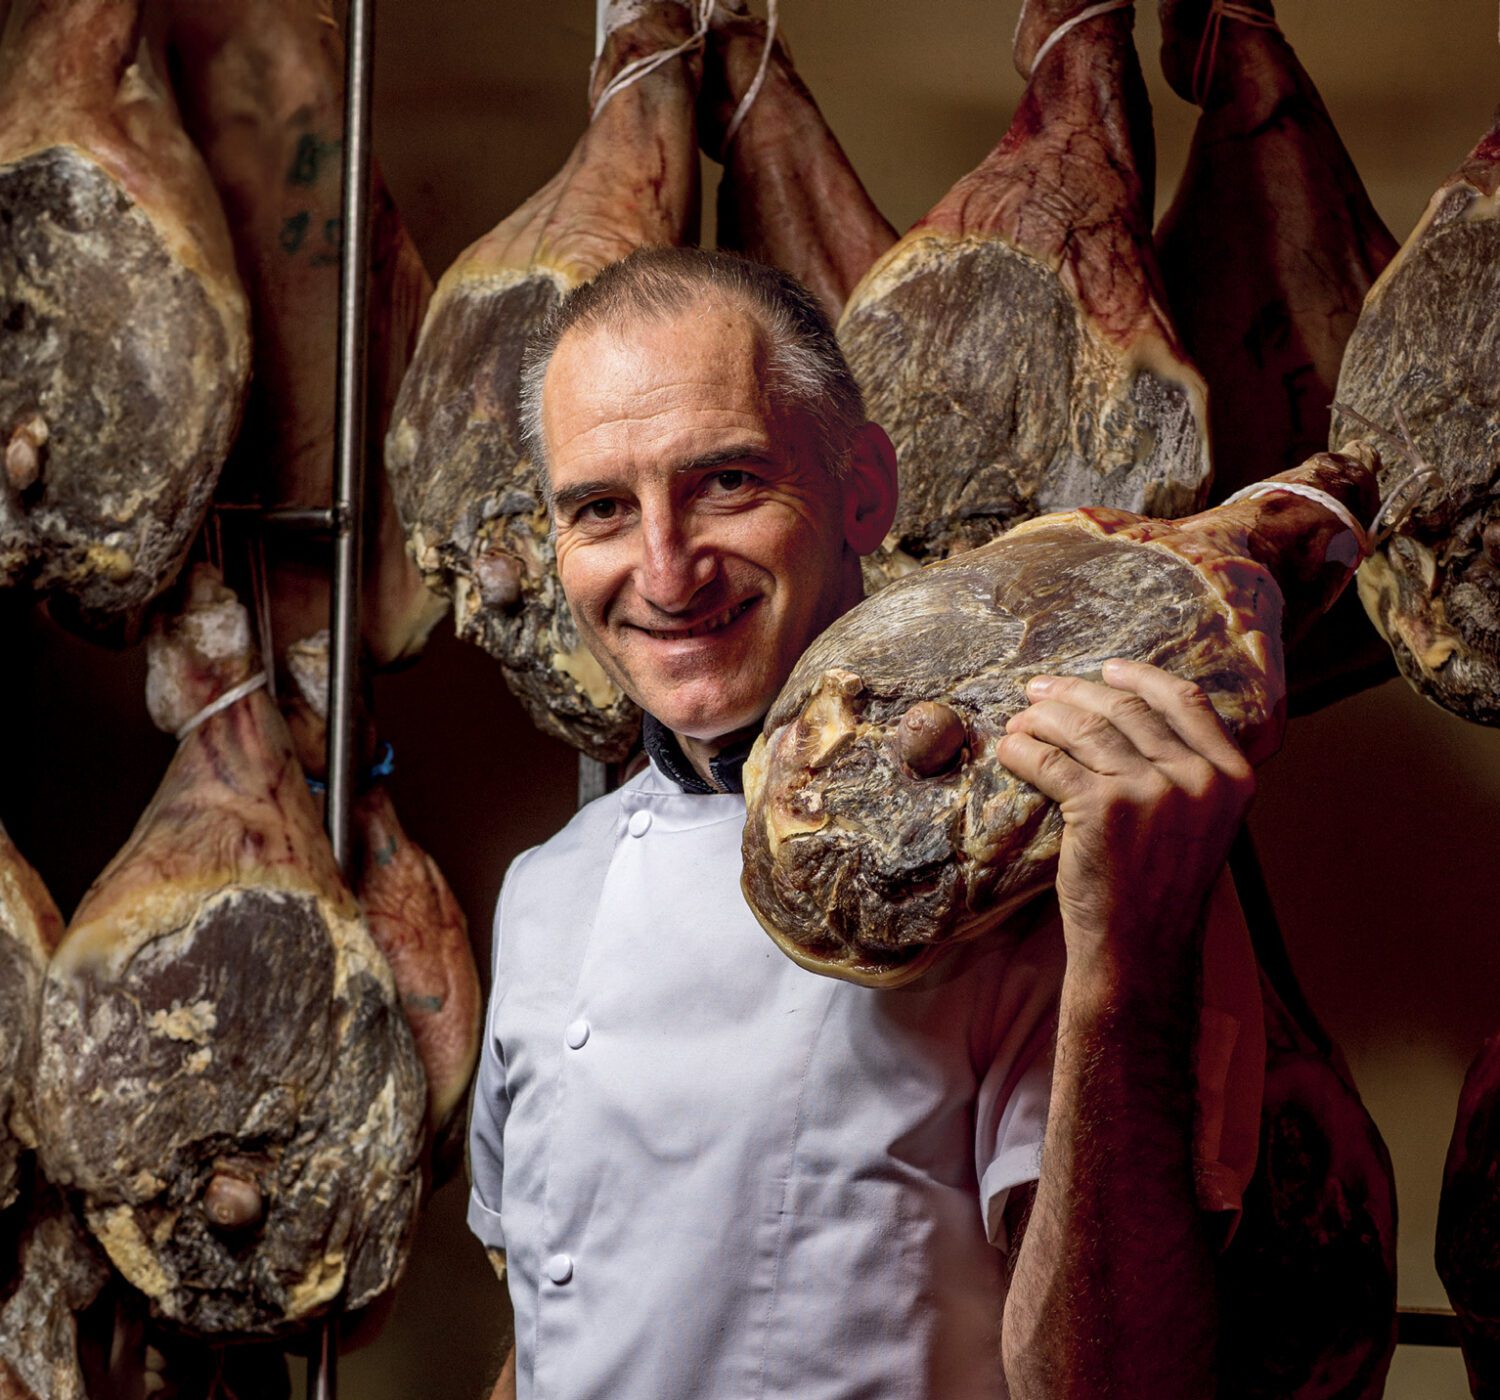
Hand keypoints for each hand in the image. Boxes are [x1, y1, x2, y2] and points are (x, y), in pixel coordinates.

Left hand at [995, 659, 1253, 983]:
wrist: (1141, 948)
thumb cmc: (1159, 885)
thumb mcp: (1199, 823)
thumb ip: (1184, 770)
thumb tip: (1132, 712)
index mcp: (1231, 776)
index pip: (1185, 701)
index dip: (1141, 678)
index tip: (1107, 668)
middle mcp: (1198, 778)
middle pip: (1125, 709)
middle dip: (1074, 692)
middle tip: (1038, 690)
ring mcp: (1151, 791)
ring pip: (1084, 728)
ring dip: (1041, 717)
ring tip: (1018, 720)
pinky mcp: (1102, 808)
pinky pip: (1051, 761)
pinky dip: (1022, 751)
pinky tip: (1009, 750)